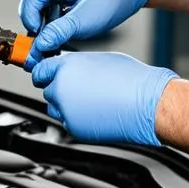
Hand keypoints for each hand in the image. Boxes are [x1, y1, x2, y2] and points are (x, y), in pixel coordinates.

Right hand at [18, 0, 156, 70]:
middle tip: (41, 49)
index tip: (37, 36)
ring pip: (41, 16)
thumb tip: (41, 44)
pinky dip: (54, 32)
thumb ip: (63, 30)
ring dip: (46, 32)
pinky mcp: (63, 5)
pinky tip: (61, 42)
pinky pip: (51, 21)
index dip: (30, 17)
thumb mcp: (90, 15)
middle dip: (37, 28)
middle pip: (33, 7)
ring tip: (54, 47)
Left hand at [31, 52, 177, 145]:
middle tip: (79, 90)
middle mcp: (61, 88)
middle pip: (48, 90)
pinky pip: (67, 122)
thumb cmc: (131, 80)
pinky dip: (76, 118)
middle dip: (59, 89)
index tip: (47, 76)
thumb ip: (77, 64)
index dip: (45, 73)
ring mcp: (66, 110)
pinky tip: (95, 112)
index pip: (41, 70)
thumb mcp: (100, 60)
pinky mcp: (74, 128)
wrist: (147, 105)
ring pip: (55, 108)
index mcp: (67, 66)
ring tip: (89, 101)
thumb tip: (68, 67)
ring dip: (65, 105)